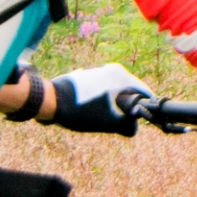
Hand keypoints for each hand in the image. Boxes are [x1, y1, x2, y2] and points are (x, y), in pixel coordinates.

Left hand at [39, 64, 158, 135]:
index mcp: (121, 76)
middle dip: (127, 106)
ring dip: (114, 102)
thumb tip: (134, 127)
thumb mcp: (110, 124)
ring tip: (103, 116)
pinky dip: (102, 97)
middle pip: (129, 89)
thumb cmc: (82, 111)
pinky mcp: (86, 73)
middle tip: (120, 120)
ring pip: (114, 88)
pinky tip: (90, 109)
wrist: (51, 100)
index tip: (142, 119)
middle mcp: (112, 68)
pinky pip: (102, 86)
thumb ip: (128, 126)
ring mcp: (98, 69)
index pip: (144, 91)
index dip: (146, 107)